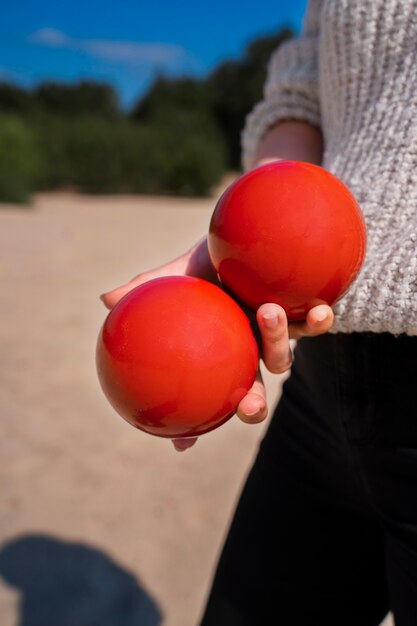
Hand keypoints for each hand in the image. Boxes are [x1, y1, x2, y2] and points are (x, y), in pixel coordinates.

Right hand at [100, 239, 333, 451]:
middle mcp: (248, 350)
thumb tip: (105, 300)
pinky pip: (315, 323)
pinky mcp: (305, 314)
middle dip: (252, 405)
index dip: (196, 421)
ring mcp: (279, 335)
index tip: (182, 442)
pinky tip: (323, 309)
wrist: (253, 237)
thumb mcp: (179, 272)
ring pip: (281, 356)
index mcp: (219, 352)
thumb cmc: (211, 259)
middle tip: (248, 407)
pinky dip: (320, 320)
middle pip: (251, 391)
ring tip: (267, 312)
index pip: (206, 395)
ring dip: (278, 343)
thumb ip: (148, 287)